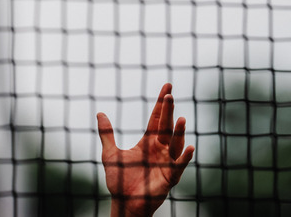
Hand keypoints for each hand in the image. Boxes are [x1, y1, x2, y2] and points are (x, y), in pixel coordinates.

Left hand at [97, 83, 194, 216]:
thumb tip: (100, 113)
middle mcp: (160, 149)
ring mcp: (166, 162)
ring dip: (179, 132)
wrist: (124, 203)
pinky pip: (179, 166)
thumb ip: (107, 134)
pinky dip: (185, 157)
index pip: (157, 118)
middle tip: (169, 95)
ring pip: (175, 143)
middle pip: (165, 126)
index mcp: (148, 142)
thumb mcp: (110, 154)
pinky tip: (190, 148)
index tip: (167, 86)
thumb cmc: (120, 181)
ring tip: (180, 119)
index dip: (161, 103)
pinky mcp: (169, 177)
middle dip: (168, 111)